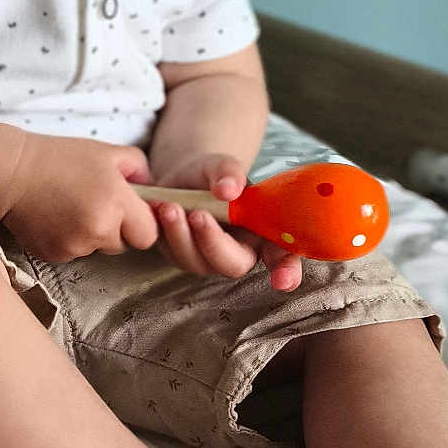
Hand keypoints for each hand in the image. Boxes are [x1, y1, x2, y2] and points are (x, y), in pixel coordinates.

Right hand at [0, 133, 158, 262]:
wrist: (10, 173)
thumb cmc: (59, 158)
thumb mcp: (106, 153)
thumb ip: (139, 168)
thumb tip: (152, 189)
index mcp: (116, 202)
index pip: (148, 235)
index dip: (142, 223)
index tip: (130, 211)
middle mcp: (98, 229)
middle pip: (124, 245)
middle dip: (117, 229)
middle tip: (97, 204)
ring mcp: (75, 245)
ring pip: (98, 250)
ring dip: (93, 235)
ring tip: (72, 207)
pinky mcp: (54, 255)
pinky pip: (75, 254)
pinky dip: (70, 240)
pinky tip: (56, 217)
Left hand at [151, 154, 303, 290]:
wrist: (186, 176)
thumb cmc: (216, 175)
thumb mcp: (224, 166)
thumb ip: (229, 173)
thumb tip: (228, 190)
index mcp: (263, 233)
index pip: (283, 257)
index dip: (287, 271)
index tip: (283, 281)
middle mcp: (239, 252)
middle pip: (233, 265)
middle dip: (214, 243)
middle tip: (199, 215)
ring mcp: (208, 259)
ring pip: (197, 262)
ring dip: (182, 235)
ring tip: (171, 207)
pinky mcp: (181, 256)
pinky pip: (172, 254)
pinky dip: (165, 232)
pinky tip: (160, 208)